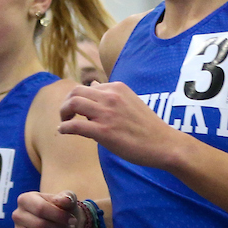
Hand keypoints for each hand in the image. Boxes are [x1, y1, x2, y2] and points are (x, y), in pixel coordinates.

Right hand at [14, 190, 82, 227]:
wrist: (65, 224)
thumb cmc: (65, 209)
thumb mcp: (69, 200)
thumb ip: (68, 197)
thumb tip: (66, 200)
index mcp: (26, 199)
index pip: (40, 209)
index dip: (60, 216)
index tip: (73, 220)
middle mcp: (18, 215)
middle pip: (40, 225)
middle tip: (68, 227)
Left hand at [58, 82, 183, 168]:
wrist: (164, 143)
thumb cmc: (148, 126)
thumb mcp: (130, 101)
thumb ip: (111, 94)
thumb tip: (93, 84)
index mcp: (117, 87)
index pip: (88, 87)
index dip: (79, 98)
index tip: (79, 110)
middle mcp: (111, 96)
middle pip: (75, 91)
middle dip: (66, 103)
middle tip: (66, 115)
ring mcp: (106, 113)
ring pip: (72, 104)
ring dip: (63, 113)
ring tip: (65, 122)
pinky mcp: (104, 131)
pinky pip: (75, 126)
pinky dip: (65, 128)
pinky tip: (63, 132)